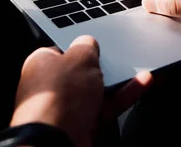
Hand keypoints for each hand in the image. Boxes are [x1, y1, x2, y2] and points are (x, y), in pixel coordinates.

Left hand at [10, 36, 152, 146]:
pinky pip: (107, 105)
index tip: (99, 42)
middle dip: (104, 65)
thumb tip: (89, 43)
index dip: (82, 45)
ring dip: (119, 80)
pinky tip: (140, 84)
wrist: (57, 139)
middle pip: (83, 70)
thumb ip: (87, 45)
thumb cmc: (59, 96)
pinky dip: (123, 95)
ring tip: (138, 69)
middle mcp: (51, 86)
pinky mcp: (82, 124)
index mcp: (40, 63)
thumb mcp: (80, 56)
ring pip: (98, 89)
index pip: (64, 49)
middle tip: (119, 56)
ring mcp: (66, 107)